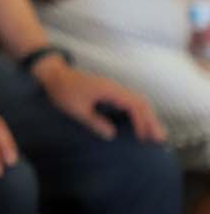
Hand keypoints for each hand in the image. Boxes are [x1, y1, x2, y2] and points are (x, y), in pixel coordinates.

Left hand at [34, 59, 166, 141]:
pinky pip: (130, 101)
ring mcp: (113, 88)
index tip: (143, 137)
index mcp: (109, 90)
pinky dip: (139, 112)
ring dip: (147, 116)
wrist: (53, 74)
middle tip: (159, 139)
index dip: (141, 121)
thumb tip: (111, 134)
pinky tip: (141, 124)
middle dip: (151, 120)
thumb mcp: (75, 109)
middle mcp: (115, 87)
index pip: (133, 105)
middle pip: (141, 102)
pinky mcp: (110, 91)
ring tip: (155, 134)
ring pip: (138, 101)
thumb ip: (94, 122)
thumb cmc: (62, 91)